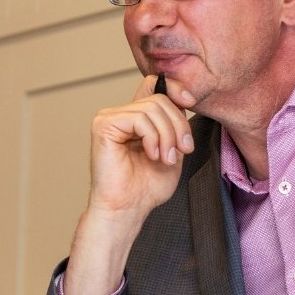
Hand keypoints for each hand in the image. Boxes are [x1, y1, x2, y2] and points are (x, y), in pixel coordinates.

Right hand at [64, 75, 194, 294]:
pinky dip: (153, 137)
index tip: (191, 101)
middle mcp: (119, 114)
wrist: (127, 209)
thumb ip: (175, 125)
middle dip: (178, 125)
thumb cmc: (146, 187)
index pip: (153, 84)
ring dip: (167, 136)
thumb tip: (183, 99)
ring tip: (165, 158)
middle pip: (159, 98)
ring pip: (152, 108)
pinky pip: (139, 119)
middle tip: (182, 150)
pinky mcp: (103, 125)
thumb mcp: (172, 149)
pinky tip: (152, 155)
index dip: (175, 87)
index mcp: (134, 118)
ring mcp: (109, 118)